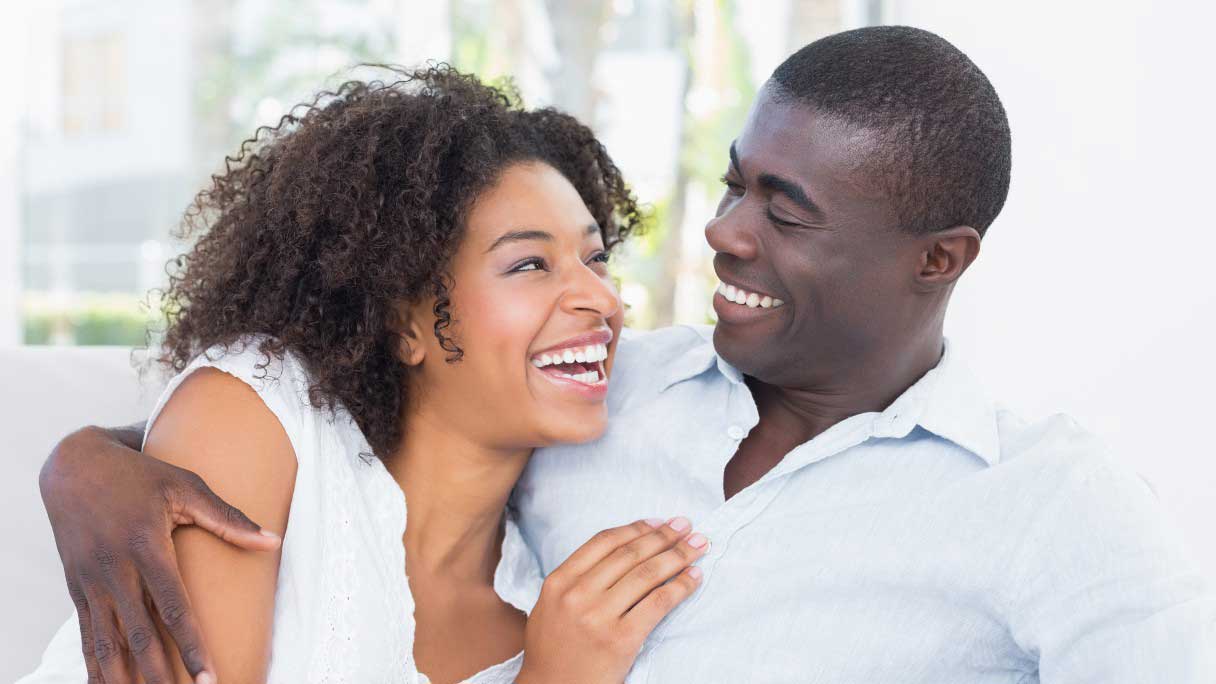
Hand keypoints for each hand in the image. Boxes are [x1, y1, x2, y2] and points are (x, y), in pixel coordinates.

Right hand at [39, 425, 281, 683]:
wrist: (73, 465)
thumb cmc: (138, 474)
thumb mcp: (184, 485)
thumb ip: (227, 518)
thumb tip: (273, 540)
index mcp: (146, 547)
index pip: (172, 607)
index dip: (190, 645)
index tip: (207, 676)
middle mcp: (114, 570)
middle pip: (140, 635)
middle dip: (161, 674)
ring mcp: (91, 583)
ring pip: (108, 643)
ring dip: (124, 678)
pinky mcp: (77, 588)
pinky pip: (87, 636)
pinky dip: (96, 666)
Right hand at [517, 517, 707, 683]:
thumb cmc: (553, 651)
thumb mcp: (550, 606)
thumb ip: (576, 578)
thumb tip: (622, 550)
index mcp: (559, 581)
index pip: (604, 542)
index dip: (636, 528)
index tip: (658, 522)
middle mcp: (577, 594)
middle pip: (630, 554)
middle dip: (664, 536)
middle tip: (686, 526)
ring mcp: (598, 617)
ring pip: (647, 574)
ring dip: (678, 555)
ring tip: (698, 545)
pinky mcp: (620, 640)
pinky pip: (658, 603)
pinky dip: (681, 586)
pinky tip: (694, 577)